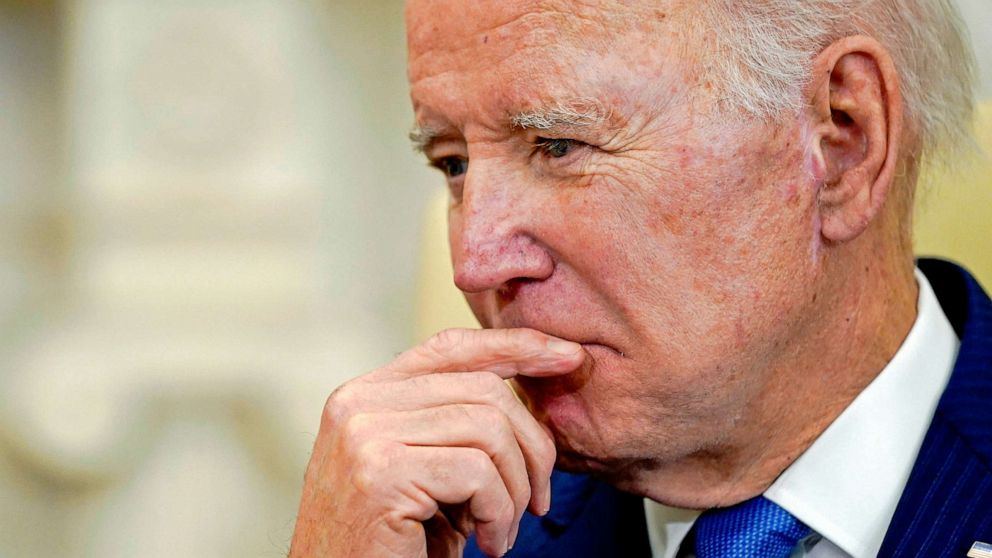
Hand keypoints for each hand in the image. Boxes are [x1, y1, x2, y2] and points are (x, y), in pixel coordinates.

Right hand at [288, 328, 585, 557]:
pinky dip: (500, 513)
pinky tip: (488, 543)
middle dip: (532, 446)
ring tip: (504, 530)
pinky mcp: (382, 473)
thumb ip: (458, 423)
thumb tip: (538, 372)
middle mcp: (359, 403)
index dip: (515, 346)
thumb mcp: (427, 471)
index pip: (452, 348)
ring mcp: (366, 435)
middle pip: (484, 389)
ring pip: (489, 430)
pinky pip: (478, 474)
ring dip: (517, 489)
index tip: (567, 355)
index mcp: (367, 394)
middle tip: (539, 499)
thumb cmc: (391, 543)